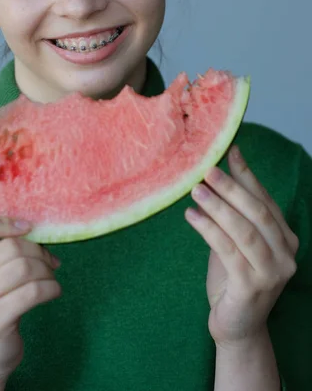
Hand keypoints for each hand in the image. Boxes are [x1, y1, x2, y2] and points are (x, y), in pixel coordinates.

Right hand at [0, 216, 61, 383]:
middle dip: (38, 251)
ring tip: (51, 277)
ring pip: (24, 268)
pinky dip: (51, 288)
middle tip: (50, 261)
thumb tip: (34, 228)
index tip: (27, 227)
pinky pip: (33, 292)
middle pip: (10, 248)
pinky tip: (54, 291)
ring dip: (46, 270)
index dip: (1, 221)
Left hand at [185, 145, 298, 348]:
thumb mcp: (236, 241)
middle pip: (257, 212)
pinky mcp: (252, 287)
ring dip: (218, 206)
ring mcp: (272, 272)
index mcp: (286, 239)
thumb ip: (232, 213)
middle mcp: (286, 254)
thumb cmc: (234, 279)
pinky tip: (191, 216)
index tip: (229, 151)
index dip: (247, 174)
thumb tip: (216, 175)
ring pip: (244, 230)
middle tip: (206, 170)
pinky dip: (208, 229)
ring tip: (195, 189)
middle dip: (231, 187)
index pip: (265, 199)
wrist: (237, 326)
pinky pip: (228, 250)